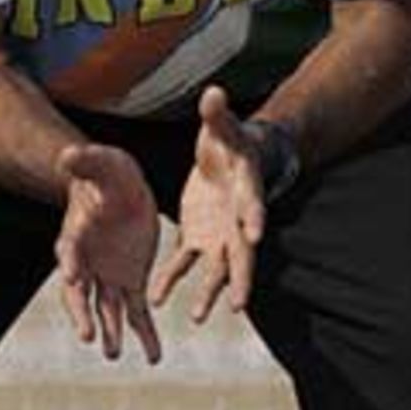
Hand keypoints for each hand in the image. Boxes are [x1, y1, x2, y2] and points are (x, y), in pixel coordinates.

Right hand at [54, 144, 161, 363]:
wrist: (119, 187)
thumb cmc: (107, 173)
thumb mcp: (102, 162)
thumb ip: (86, 161)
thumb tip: (67, 154)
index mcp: (76, 234)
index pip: (68, 250)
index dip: (69, 263)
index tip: (69, 277)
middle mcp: (86, 263)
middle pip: (80, 293)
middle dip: (83, 314)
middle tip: (87, 335)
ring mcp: (108, 276)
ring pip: (106, 310)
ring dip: (111, 332)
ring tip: (115, 353)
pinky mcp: (130, 281)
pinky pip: (138, 312)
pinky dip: (146, 335)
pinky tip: (155, 356)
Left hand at [150, 85, 266, 323]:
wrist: (226, 156)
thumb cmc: (228, 138)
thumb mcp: (222, 124)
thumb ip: (216, 114)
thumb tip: (214, 92)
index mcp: (245, 190)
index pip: (252, 206)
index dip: (253, 219)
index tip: (254, 235)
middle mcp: (236, 220)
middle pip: (241, 253)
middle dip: (240, 277)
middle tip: (238, 303)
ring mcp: (218, 234)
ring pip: (215, 269)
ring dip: (208, 293)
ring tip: (198, 317)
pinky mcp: (197, 238)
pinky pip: (183, 264)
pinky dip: (172, 280)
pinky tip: (155, 299)